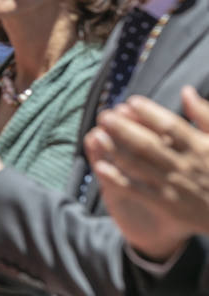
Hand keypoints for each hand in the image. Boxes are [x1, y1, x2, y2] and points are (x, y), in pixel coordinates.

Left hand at [85, 88, 208, 259]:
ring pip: (139, 165)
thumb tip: (186, 91)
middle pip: (149, 144)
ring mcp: (174, 186)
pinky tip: (100, 166)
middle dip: (124, 129)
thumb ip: (205, 116)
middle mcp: (185, 165)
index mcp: (199, 147)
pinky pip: (137, 190)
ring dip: (116, 149)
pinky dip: (118, 179)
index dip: (149, 112)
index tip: (130, 102)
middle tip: (105, 115)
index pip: (171, 126)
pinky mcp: (166, 205)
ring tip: (97, 134)